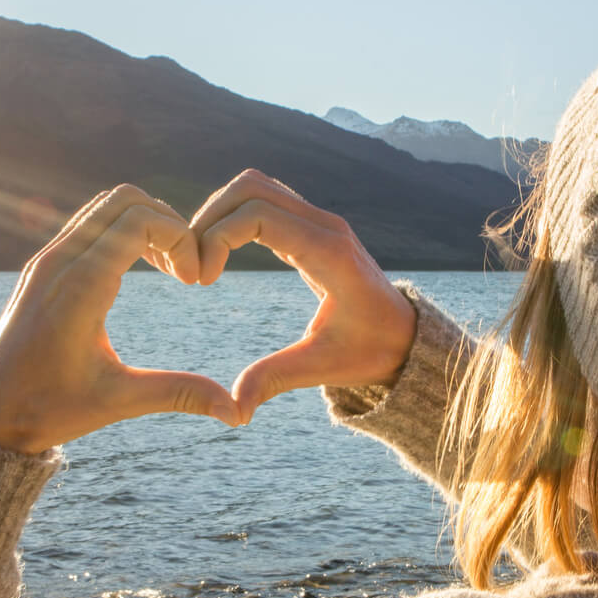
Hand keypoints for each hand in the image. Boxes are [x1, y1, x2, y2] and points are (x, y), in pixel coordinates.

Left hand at [0, 185, 238, 452]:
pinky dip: (122, 231)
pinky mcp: (41, 267)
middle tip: (186, 268)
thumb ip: (178, 394)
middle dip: (167, 221)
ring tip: (169, 269)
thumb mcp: (117, 401)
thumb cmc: (47, 410)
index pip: (139, 220)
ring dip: (145, 223)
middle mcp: (58, 263)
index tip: (195, 281)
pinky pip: (88, 223)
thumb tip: (235, 411)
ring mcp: (46, 260)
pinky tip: (140, 270)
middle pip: (123, 198)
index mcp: (79, 288)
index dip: (181, 238)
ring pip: (104, 206)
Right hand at [189, 170, 416, 420]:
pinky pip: (264, 201)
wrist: (406, 336)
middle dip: (209, 219)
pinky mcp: (311, 225)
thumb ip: (275, 379)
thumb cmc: (371, 351)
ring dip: (218, 214)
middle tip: (191, 267)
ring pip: (254, 187)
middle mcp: (324, 225)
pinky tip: (218, 255)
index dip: (217, 238)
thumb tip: (234, 410)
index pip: (258, 215)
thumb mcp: (322, 367)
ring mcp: (319, 220)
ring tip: (200, 260)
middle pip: (250, 187)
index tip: (201, 281)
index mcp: (328, 252)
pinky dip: (233, 217)